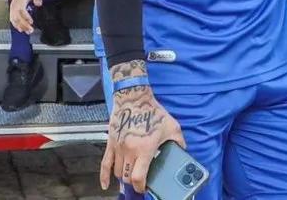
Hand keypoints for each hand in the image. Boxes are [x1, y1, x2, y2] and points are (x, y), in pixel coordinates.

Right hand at [9, 0, 41, 34]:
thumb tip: (38, 4)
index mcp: (20, 0)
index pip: (21, 10)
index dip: (25, 17)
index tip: (31, 22)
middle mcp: (15, 4)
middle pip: (16, 17)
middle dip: (23, 25)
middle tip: (31, 30)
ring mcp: (13, 7)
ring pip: (14, 19)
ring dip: (20, 26)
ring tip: (27, 32)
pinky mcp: (13, 9)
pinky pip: (12, 19)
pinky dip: (16, 25)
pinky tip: (21, 29)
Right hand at [100, 63, 185, 193]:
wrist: (134, 97)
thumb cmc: (152, 111)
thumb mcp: (171, 126)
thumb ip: (178, 142)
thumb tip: (183, 153)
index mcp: (144, 148)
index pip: (139, 177)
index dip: (142, 187)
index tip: (146, 188)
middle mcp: (129, 150)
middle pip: (127, 177)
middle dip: (135, 182)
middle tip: (141, 180)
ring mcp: (118, 147)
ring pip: (118, 172)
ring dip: (125, 176)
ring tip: (132, 175)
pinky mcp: (111, 143)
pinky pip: (104, 164)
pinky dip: (104, 176)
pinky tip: (106, 185)